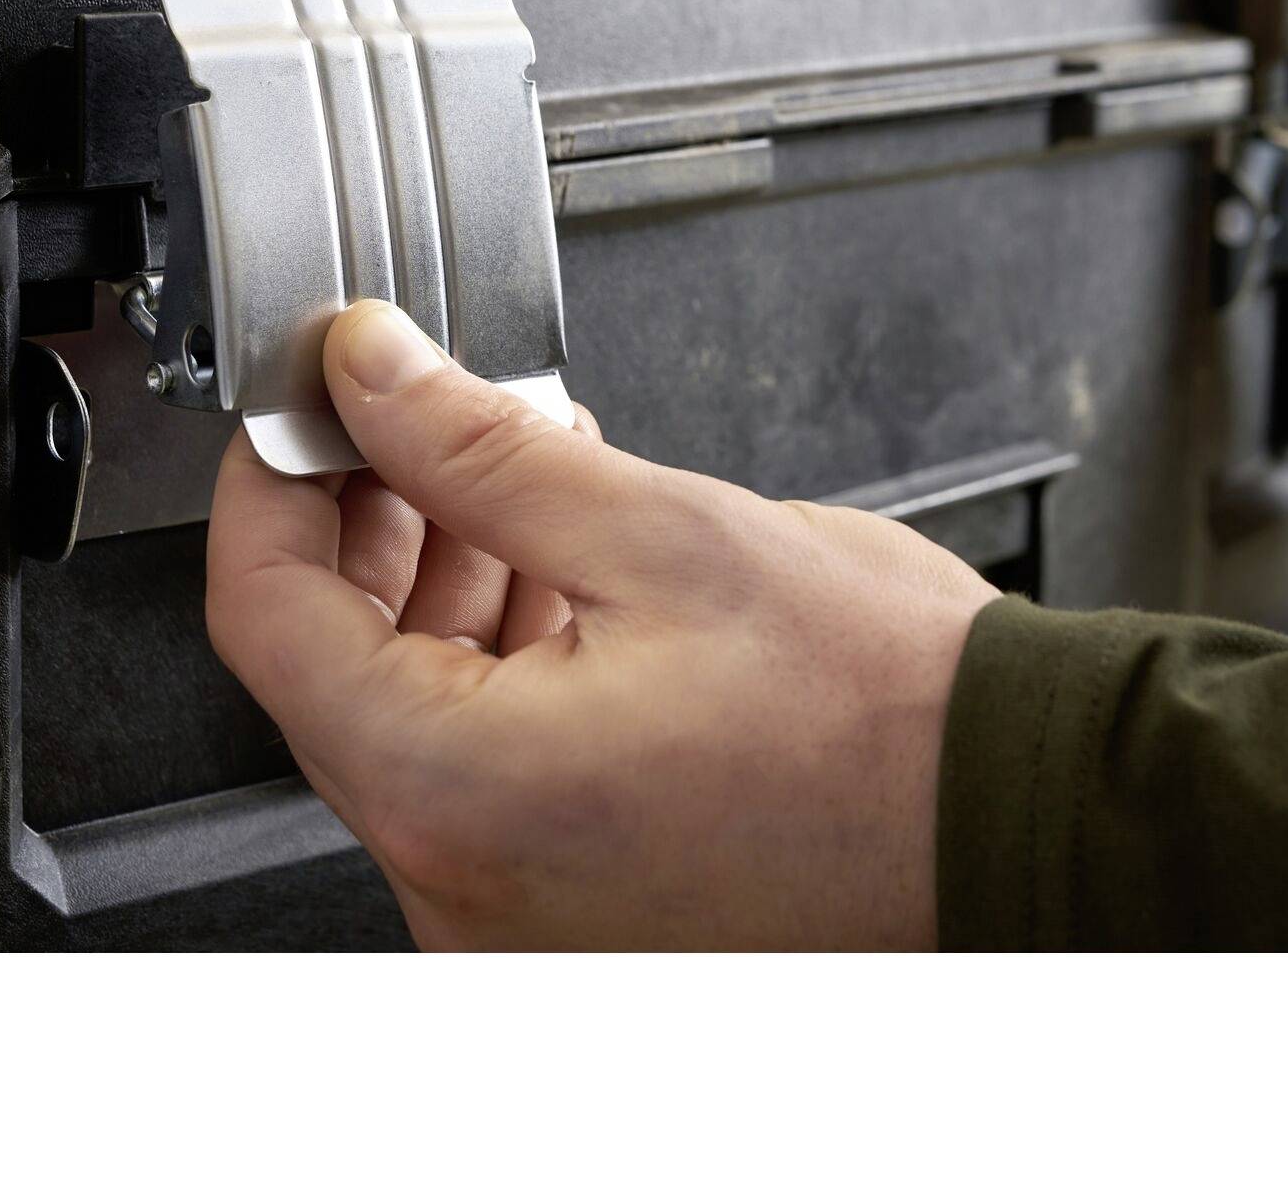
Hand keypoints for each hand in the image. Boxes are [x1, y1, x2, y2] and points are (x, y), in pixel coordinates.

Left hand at [204, 300, 996, 948]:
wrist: (1019, 820)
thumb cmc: (890, 716)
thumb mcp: (665, 532)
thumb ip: (480, 447)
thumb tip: (371, 376)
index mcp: (460, 789)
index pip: (268, 616)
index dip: (276, 479)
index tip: (309, 403)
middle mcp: (463, 883)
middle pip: (336, 663)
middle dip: (372, 516)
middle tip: (424, 415)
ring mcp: (512, 911)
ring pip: (409, 710)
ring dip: (443, 578)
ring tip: (520, 476)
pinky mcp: (566, 909)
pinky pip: (481, 763)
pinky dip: (499, 656)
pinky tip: (558, 567)